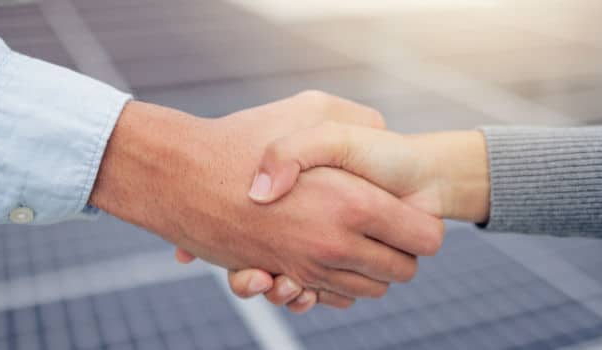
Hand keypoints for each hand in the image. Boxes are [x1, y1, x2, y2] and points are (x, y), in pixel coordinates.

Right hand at [90, 92, 443, 306]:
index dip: (423, 226)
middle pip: (401, 273)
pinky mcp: (280, 277)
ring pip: (366, 291)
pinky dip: (330, 287)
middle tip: (385, 228)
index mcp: (355, 204)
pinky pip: (325, 298)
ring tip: (354, 240)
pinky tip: (321, 255)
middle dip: (400, 254)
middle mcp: (334, 245)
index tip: (409, 212)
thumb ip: (359, 121)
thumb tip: (385, 135)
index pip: (425, 238)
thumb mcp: (310, 109)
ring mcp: (305, 267)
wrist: (177, 177)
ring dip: (367, 273)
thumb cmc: (243, 138)